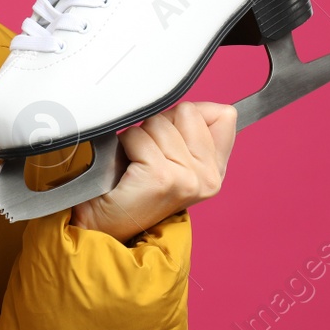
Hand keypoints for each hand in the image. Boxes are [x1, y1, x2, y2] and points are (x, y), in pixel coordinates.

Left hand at [70, 100, 235, 240]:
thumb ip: (191, 132)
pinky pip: (138, 136)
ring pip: (159, 122)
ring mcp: (188, 179)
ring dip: (139, 137)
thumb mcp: (173, 159)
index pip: (224, 115)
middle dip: (161, 124)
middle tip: (149, 155)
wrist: (106, 224)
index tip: (172, 139)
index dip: (188, 116)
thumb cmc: (133, 187)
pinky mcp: (161, 178)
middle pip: (187, 111)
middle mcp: (208, 177)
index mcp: (216, 170)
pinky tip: (127, 167)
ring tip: (137, 163)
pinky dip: (125, 145)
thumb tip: (197, 106)